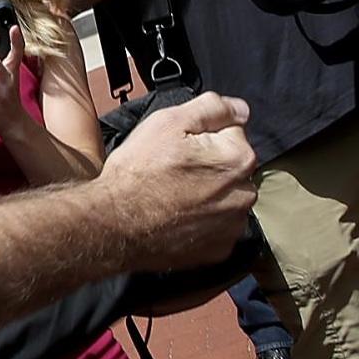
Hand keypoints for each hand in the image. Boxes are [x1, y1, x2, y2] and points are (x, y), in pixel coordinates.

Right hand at [93, 93, 257, 271]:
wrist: (114, 224)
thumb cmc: (138, 173)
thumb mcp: (168, 121)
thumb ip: (212, 108)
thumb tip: (239, 109)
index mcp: (238, 158)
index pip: (232, 131)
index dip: (202, 135)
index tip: (179, 146)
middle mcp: (244, 194)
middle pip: (230, 167)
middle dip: (209, 165)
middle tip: (172, 170)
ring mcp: (232, 226)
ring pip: (225, 198)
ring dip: (207, 194)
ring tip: (173, 195)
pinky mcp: (218, 250)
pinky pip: (216, 227)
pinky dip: (202, 222)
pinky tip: (177, 216)